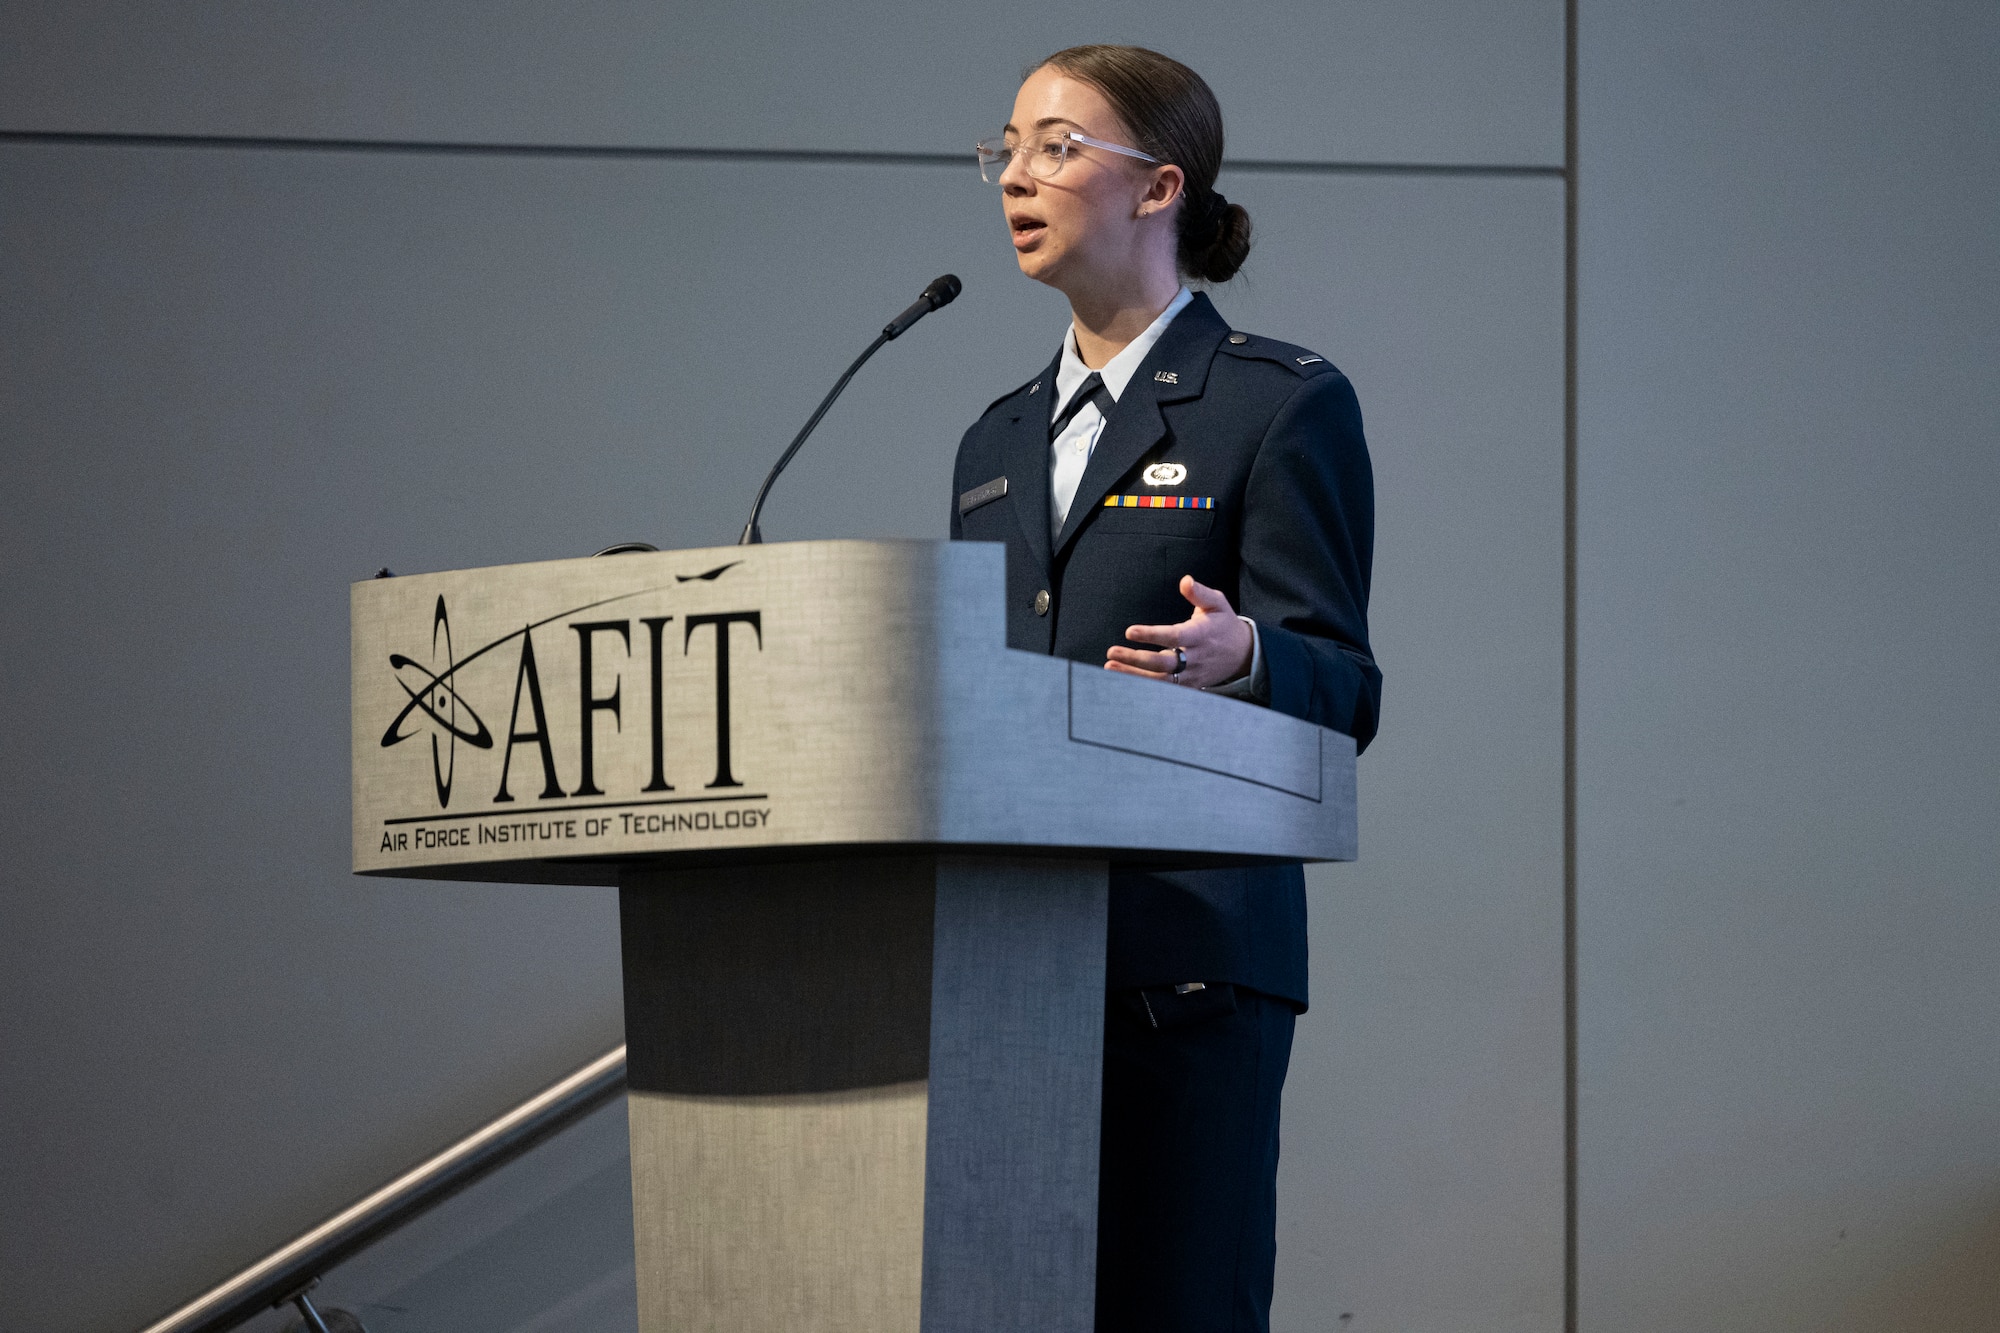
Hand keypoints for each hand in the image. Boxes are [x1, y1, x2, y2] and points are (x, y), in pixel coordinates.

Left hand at [1105, 575, 1252, 688]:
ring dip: (1133, 675)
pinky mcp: (1189, 685)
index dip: (1151, 635)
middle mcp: (1195, 658)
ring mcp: (1191, 674)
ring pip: (1160, 680)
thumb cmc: (1223, 623)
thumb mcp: (1217, 603)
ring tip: (1110, 666)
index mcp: (1201, 634)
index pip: (1174, 636)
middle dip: (1136, 659)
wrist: (1242, 654)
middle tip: (1111, 652)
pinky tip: (1121, 678)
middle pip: (1163, 663)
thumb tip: (1185, 580)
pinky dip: (1142, 686)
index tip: (1130, 631)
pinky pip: (1164, 689)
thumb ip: (1199, 593)